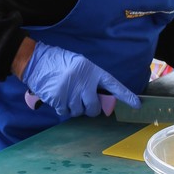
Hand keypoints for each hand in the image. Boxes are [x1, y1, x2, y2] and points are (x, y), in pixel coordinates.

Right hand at [21, 42, 139, 116]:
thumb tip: (99, 99)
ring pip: (78, 112)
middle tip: (82, 101)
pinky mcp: (58, 99)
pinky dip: (62, 108)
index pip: (113, 85)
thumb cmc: (58, 63)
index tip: (137, 105)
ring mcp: (71, 92)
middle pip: (93, 107)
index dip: (126, 96)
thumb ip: (91, 80)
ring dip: (74, 108)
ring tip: (67, 95)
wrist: (36, 61)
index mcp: (91, 70)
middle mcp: (84, 82)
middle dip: (90, 109)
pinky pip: (65, 112)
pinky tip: (58, 97)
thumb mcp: (79, 65)